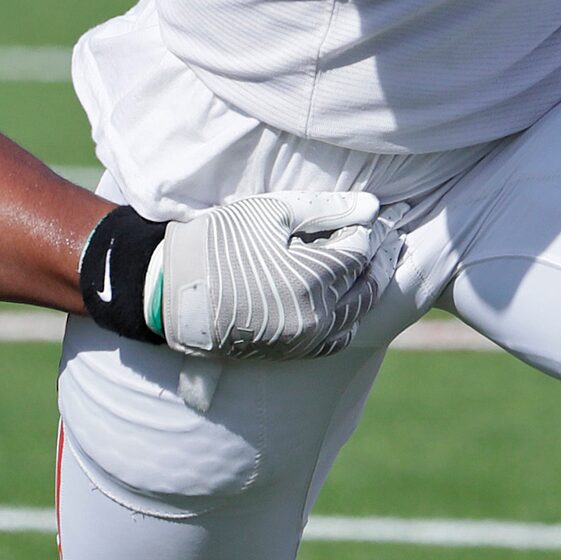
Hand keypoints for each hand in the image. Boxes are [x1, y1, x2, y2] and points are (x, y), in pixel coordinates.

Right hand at [155, 189, 401, 359]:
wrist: (173, 289)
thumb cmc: (219, 241)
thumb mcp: (270, 212)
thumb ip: (326, 208)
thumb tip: (371, 206)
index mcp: (312, 278)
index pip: (359, 250)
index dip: (367, 228)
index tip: (372, 214)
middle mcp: (315, 316)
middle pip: (366, 285)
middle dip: (378, 258)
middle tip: (387, 237)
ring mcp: (304, 339)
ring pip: (355, 314)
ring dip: (366, 287)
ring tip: (370, 263)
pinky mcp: (292, 352)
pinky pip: (336, 338)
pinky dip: (348, 316)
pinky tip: (346, 298)